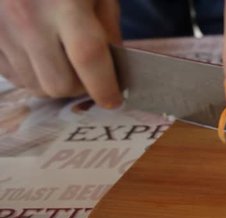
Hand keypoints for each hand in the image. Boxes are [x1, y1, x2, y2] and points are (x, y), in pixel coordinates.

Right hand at [0, 0, 121, 107]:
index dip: (104, 86)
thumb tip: (112, 69)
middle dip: (81, 88)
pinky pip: (11, 75)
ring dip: (55, 82)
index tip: (113, 99)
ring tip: (65, 63)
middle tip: (91, 77)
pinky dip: (30, 74)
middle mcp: (27, 17)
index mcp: (64, 3)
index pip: (89, 59)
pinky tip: (41, 55)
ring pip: (34, 84)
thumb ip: (106, 27)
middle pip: (58, 83)